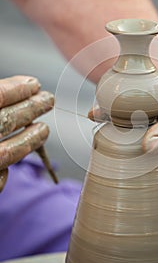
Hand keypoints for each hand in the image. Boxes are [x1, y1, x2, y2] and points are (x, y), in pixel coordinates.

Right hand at [0, 75, 54, 191]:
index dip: (18, 90)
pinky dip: (9, 166)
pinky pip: (0, 177)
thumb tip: (23, 87)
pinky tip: (15, 158)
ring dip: (32, 138)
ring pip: (10, 152)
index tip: (34, 85)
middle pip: (8, 121)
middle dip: (32, 108)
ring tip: (43, 129)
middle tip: (49, 100)